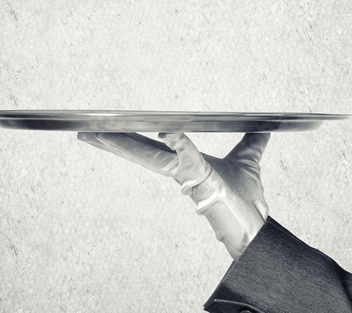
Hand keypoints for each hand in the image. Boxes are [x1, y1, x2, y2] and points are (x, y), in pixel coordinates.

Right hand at [77, 131, 269, 258]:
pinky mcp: (201, 178)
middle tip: (87, 132)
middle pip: (140, 153)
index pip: (151, 148)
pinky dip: (179, 142)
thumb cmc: (248, 200)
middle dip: (113, 143)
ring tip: (99, 135)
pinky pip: (188, 156)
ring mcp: (187, 176)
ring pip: (150, 156)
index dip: (129, 139)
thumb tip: (264, 127)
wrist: (256, 225)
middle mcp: (179, 172)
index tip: (109, 130)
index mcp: (184, 165)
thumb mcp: (249, 160)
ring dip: (124, 146)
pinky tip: (169, 130)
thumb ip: (251, 142)